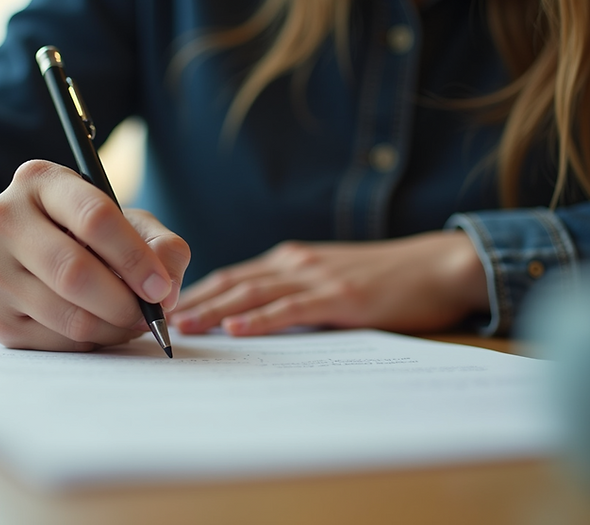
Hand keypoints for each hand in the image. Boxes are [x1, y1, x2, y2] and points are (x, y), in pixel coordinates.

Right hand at [0, 160, 190, 350]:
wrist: (34, 254)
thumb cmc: (90, 234)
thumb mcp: (130, 223)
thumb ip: (163, 247)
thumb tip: (166, 293)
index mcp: (39, 181)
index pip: (94, 218)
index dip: (135, 258)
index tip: (160, 287)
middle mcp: (3, 220)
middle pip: (74, 273)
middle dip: (123, 302)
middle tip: (148, 314)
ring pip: (67, 316)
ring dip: (113, 328)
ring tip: (130, 319)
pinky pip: (57, 343)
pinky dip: (92, 342)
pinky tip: (100, 325)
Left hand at [171, 231, 487, 335]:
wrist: (438, 266)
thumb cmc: (385, 279)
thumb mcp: (330, 280)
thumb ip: (294, 294)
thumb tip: (253, 320)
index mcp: (291, 261)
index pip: (232, 277)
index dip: (195, 292)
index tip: (161, 309)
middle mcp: (296, 263)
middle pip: (232, 282)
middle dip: (191, 301)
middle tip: (152, 318)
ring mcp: (318, 277)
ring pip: (254, 293)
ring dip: (214, 309)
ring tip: (182, 325)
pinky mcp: (342, 297)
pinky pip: (293, 309)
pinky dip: (262, 318)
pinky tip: (237, 329)